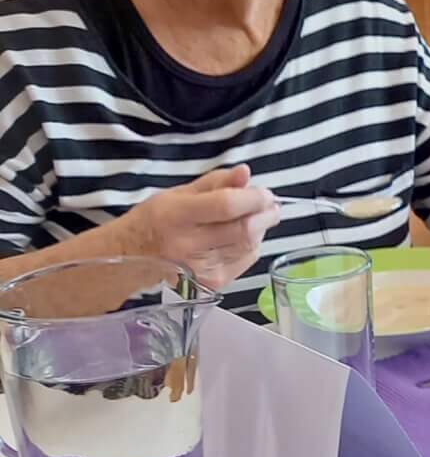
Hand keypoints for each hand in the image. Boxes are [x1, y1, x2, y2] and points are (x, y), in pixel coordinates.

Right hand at [118, 165, 275, 290]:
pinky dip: (251, 244)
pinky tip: (240, 237)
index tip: (264, 193)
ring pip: (249, 245)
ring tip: (252, 218)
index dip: (253, 198)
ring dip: (260, 228)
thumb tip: (245, 173)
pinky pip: (246, 259)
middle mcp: (187, 245)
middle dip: (265, 214)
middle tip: (269, 205)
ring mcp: (201, 268)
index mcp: (177, 216)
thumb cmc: (157, 219)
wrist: (133, 256)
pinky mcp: (211, 283)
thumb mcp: (181, 193)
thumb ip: (217, 182)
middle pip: (244, 229)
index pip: (226, 206)